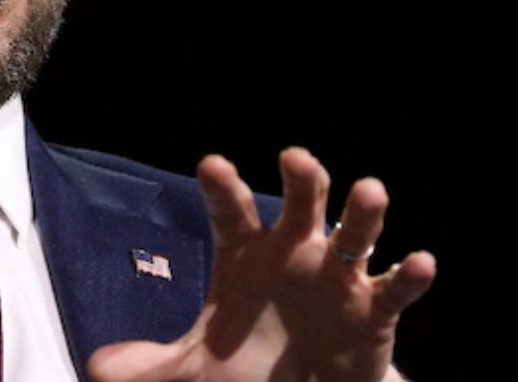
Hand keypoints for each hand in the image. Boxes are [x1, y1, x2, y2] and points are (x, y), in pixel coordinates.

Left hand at [88, 148, 434, 381]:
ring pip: (354, 232)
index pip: (232, 212)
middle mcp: (295, 253)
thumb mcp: (192, 372)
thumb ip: (146, 368)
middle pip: (301, 202)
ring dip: (364, 212)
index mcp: (247, 255)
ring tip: (371, 190)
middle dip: (302, 177)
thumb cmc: (247, 366)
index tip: (211, 165)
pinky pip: (395, 288)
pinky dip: (410, 275)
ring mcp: (338, 277)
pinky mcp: (375, 310)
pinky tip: (422, 261)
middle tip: (295, 156)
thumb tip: (95, 368)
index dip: (223, 189)